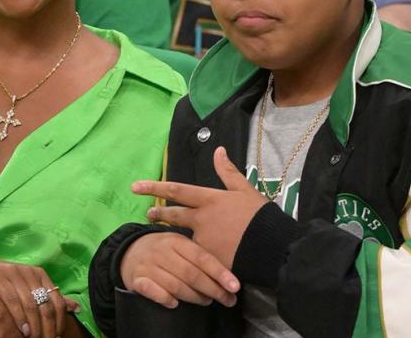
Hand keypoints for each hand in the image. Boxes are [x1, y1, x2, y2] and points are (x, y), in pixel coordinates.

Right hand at [0, 251, 78, 337]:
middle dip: (48, 327)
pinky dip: (20, 317)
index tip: (57, 336)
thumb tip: (76, 308)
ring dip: (35, 325)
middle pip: (46, 304)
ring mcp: (14, 273)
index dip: (59, 321)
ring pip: (31, 304)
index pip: (57, 300)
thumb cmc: (1, 283)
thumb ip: (49, 298)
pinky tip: (23, 329)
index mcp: (40, 275)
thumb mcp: (27, 289)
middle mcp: (29, 272)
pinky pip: (13, 300)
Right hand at [119, 231, 238, 308]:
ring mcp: (149, 266)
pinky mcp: (137, 279)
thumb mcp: (179, 244)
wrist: (129, 250)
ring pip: (175, 286)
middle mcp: (162, 252)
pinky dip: (165, 298)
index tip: (235, 286)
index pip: (202, 257)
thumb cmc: (164, 250)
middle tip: (228, 300)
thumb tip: (227, 274)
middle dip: (213, 289)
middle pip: (191, 274)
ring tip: (207, 301)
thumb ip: (198, 255)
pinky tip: (174, 303)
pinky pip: (153, 291)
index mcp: (176, 241)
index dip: (220, 273)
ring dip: (194, 297)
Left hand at [133, 147, 268, 268]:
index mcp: (209, 200)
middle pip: (173, 215)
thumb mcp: (246, 190)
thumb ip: (228, 172)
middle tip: (148, 213)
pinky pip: (197, 257)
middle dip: (158, 213)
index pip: (176, 190)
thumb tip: (219, 150)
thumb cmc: (261, 216)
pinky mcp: (208, 260)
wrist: (275, 247)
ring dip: (177, 238)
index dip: (154, 187)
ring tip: (173, 240)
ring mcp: (203, 241)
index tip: (135, 187)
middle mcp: (201, 219)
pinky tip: (194, 260)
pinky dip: (195, 257)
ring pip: (184, 237)